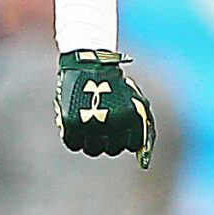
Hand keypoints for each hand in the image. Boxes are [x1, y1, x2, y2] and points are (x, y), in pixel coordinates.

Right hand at [57, 50, 156, 168]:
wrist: (89, 64)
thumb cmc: (113, 84)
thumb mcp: (133, 100)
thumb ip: (139, 122)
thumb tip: (141, 147)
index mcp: (131, 119)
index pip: (132, 145)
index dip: (126, 141)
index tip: (120, 136)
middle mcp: (113, 125)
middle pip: (112, 150)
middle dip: (109, 142)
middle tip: (103, 133)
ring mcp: (92, 125)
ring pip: (93, 150)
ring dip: (92, 143)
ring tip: (89, 132)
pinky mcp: (72, 123)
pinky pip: (73, 144)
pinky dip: (74, 140)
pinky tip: (75, 130)